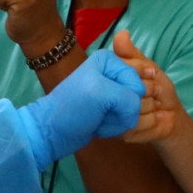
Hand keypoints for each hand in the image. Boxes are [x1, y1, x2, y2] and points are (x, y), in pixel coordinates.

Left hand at [18, 48, 144, 167]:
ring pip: (133, 111)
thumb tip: (137, 112)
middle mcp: (113, 72)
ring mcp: (112, 92)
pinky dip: (115, 127)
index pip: (138, 83)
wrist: (53, 132)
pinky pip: (126, 120)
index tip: (106, 103)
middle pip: (138, 97)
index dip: (127, 98)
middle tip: (101, 112)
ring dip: (117, 121)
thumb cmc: (73, 108)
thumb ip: (129, 97)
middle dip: (122, 110)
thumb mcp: (100, 93)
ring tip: (98, 119)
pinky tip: (99, 126)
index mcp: (110, 60)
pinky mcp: (110, 109)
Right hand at [114, 32, 185, 144]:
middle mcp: (106, 95)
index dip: (140, 72)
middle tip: (154, 94)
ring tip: (153, 106)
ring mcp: (110, 114)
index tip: (152, 75)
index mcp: (110, 75)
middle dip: (149, 90)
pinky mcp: (117, 130)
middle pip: (126, 87)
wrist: (169, 118)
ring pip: (131, 105)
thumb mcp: (148, 67)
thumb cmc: (158, 90)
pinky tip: (153, 118)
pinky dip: (150, 120)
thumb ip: (132, 54)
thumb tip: (121, 33)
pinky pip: (134, 122)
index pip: (121, 68)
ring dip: (150, 106)